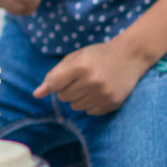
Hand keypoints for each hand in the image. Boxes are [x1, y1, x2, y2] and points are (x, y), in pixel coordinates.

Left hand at [34, 37, 148, 114]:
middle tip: (80, 78)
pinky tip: (99, 91)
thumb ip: (54, 75)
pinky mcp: (111, 104)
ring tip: (90, 84)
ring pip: (75, 106)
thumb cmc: (98, 55)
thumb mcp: (75, 57)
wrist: (130, 56)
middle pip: (63, 97)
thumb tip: (36, 94)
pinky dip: (90, 103)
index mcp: (80, 66)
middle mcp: (92, 82)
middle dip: (67, 89)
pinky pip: (89, 112)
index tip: (61, 79)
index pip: (54, 84)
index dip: (54, 83)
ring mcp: (103, 94)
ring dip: (78, 97)